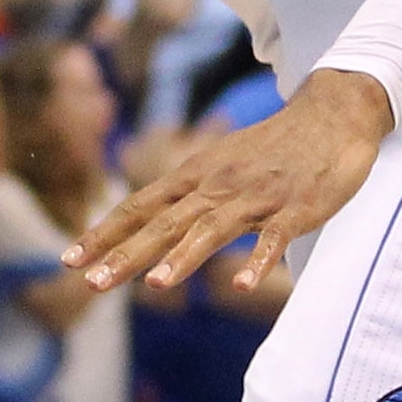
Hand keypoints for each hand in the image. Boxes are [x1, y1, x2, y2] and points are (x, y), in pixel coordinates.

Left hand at [64, 68, 391, 294]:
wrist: (331, 115)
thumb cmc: (273, 148)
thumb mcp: (221, 166)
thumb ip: (189, 197)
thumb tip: (150, 228)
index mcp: (196, 175)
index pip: (139, 205)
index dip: (104, 232)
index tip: (70, 258)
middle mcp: (218, 184)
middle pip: (165, 222)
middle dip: (126, 253)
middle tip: (91, 282)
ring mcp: (256, 196)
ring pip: (212, 229)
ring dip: (183, 257)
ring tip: (155, 284)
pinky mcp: (295, 208)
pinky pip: (274, 238)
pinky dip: (258, 262)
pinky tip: (241, 286)